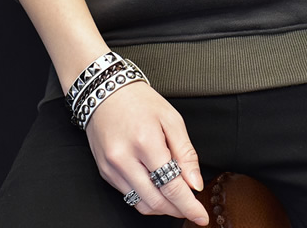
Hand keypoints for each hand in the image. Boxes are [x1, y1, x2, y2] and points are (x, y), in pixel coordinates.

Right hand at [86, 82, 208, 225]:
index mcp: (146, 141)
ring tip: (176, 200)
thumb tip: (195, 184)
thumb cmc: (140, 101)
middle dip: (178, 210)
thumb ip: (185, 153)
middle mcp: (125, 158)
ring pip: (141, 203)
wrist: (106, 91)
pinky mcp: (105, 171)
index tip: (201, 216)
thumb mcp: (171, 119)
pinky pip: (129, 196)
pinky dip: (146, 198)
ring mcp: (112, 167)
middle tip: (192, 208)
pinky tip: (157, 190)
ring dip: (162, 208)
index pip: (171, 186)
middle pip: (156, 201)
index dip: (188, 206)